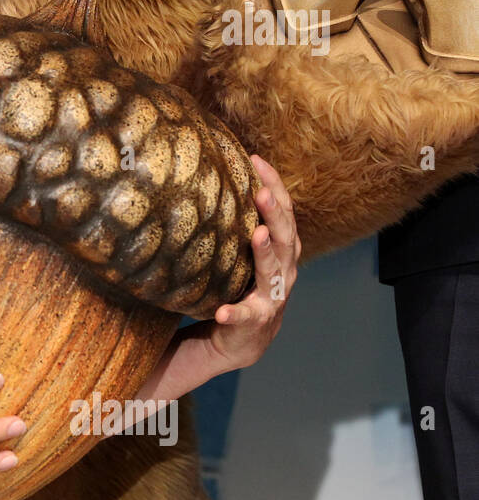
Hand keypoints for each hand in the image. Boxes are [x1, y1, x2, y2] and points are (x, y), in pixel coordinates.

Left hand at [203, 154, 300, 371]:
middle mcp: (283, 272)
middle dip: (276, 214)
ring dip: (267, 254)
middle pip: (286, 238)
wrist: (241, 340)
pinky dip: (236, 314)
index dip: (276, 186)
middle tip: (261, 192)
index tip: (257, 160)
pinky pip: (246, 317)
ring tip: (258, 235)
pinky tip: (223, 312)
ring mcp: (272, 299)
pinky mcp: (254, 323)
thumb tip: (212, 178)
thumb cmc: (241, 287)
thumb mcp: (244, 255)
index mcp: (281, 252)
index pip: (284, 213)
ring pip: (275, 272)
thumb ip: (238, 226)